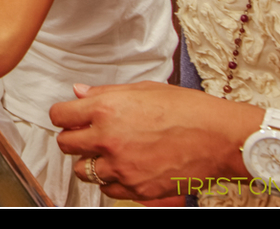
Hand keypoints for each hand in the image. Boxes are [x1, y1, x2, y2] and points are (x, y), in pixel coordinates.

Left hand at [49, 81, 264, 200]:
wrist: (220, 138)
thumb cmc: (186, 109)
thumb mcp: (143, 89)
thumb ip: (105, 93)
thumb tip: (78, 92)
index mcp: (106, 110)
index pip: (60, 116)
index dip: (64, 116)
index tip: (71, 118)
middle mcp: (108, 139)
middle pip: (66, 145)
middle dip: (73, 140)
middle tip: (89, 136)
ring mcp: (122, 167)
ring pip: (83, 171)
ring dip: (91, 163)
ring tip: (110, 154)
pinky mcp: (137, 188)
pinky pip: (108, 190)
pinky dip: (112, 182)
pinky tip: (125, 169)